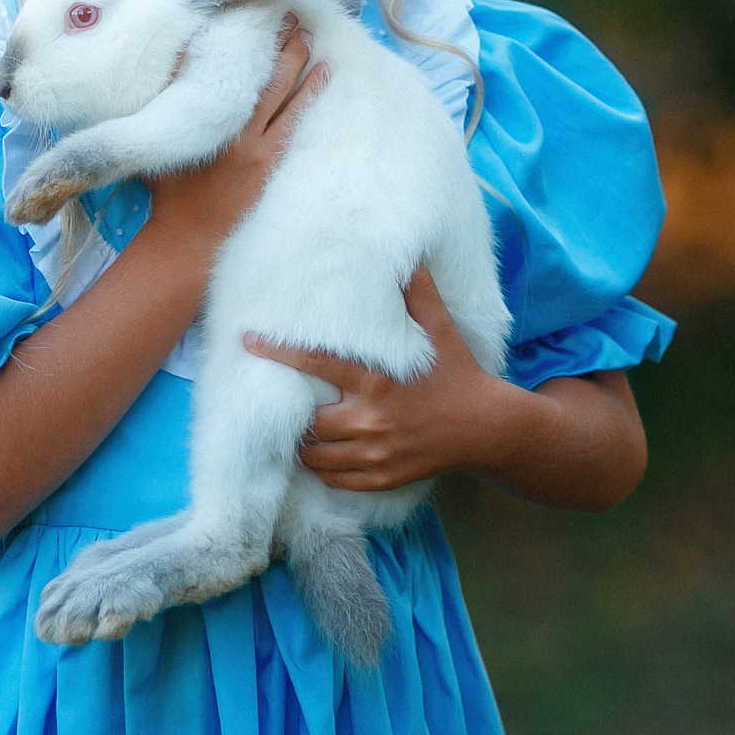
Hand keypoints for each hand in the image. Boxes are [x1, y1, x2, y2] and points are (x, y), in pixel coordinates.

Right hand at [145, 24, 324, 244]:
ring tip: (312, 40)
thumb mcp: (164, 143)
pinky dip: (309, 100)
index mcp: (216, 129)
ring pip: (290, 102)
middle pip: (271, 82)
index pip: (237, 75)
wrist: (190, 239)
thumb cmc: (170, 192)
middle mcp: (245, 138)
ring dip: (302, 69)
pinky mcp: (273, 166)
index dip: (251, 44)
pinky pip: (297, 126)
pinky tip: (322, 80)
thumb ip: (166, 103)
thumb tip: (174, 62)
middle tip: (295, 18)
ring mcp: (263, 153)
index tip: (259, 16)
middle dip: (283, 49)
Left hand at [244, 269, 517, 490]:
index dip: (279, 351)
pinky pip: (337, 480)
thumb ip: (418, 294)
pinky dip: (325, 470)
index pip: (317, 362)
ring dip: (304, 446)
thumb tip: (408, 254)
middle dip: (293, 415)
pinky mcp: (383, 478)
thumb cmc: (457, 374)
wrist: (486, 428)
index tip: (248, 341)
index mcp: (377, 381)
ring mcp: (377, 453)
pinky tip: (323, 457)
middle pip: (309, 423)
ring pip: (317, 457)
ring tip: (300, 432)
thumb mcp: (440, 331)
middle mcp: (372, 420)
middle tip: (283, 405)